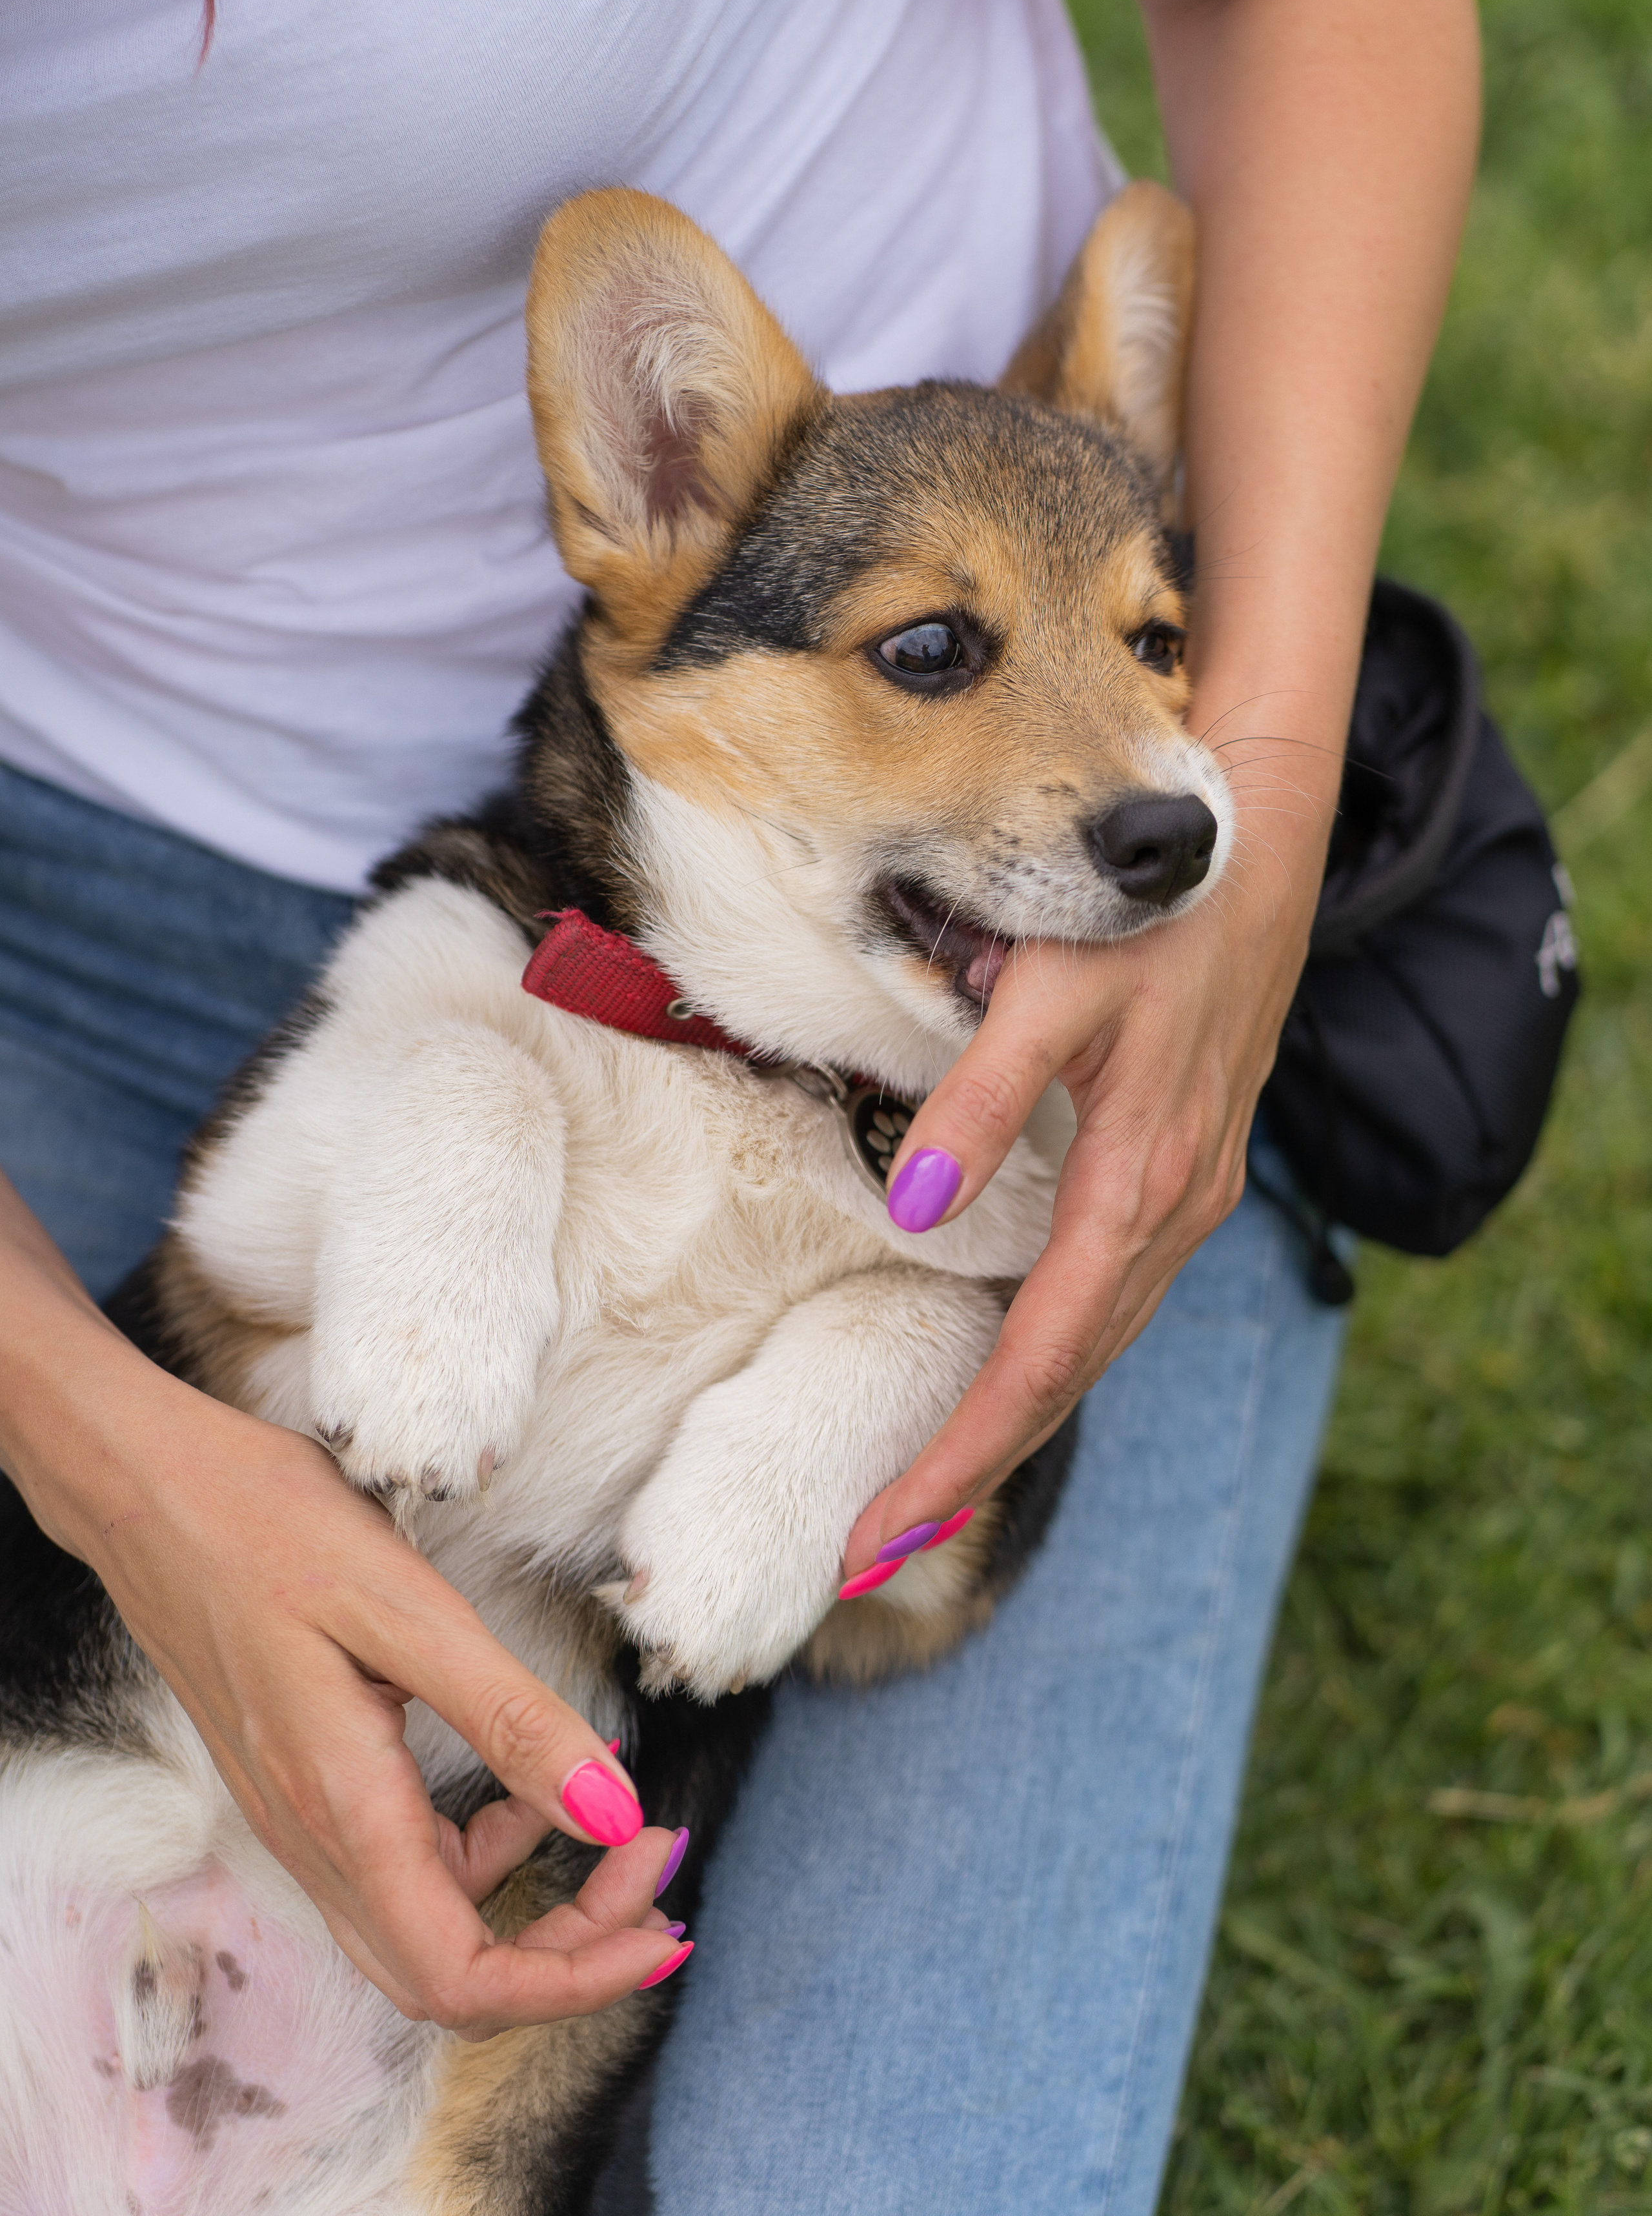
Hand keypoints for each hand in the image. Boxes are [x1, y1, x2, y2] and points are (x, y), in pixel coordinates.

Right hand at [0, 1230, 689, 2033]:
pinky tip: (524, 1787)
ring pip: (426, 1935)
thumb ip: (513, 1719)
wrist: (150, 1492)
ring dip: (533, 1909)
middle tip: (657, 1873)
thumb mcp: (410, 1610)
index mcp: (343, 1813)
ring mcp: (300, 1824)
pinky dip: (481, 1859)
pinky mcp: (302, 1791)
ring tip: (620, 1829)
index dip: (575, 1979)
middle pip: (449, 1980)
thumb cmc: (270, 1529)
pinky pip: (400, 1875)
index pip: (463, 1980)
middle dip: (570, 1953)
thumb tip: (614, 1815)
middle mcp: (313, 1844)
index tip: (665, 1928)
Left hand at [841, 776, 1326, 1580]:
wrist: (1261, 867)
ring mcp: (1189, 1202)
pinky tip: (1008, 1379)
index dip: (956, 1453)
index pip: (1033, 1362)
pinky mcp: (1188, 1179)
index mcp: (1137, 1188)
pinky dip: (1054, 1358)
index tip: (881, 1530)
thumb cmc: (1148, 922)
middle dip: (968, 1471)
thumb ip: (974, 1101)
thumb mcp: (1049, 992)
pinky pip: (1115, 1300)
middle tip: (872, 1550)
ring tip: (923, 1492)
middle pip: (1062, 1379)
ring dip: (1009, 1425)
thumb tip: (906, 1207)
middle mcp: (1172, 1215)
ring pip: (1093, 1347)